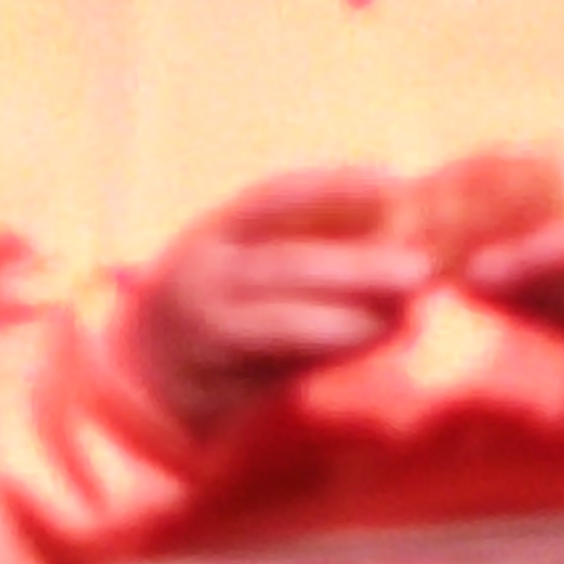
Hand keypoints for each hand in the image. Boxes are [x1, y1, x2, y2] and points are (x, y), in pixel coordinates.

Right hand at [117, 167, 436, 435]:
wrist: (144, 382)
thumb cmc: (217, 309)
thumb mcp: (246, 264)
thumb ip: (309, 248)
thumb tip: (399, 229)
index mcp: (214, 233)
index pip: (272, 198)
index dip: (332, 185)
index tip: (394, 180)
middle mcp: (203, 276)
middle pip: (282, 264)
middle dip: (356, 266)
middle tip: (420, 268)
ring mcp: (204, 332)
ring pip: (281, 324)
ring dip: (351, 319)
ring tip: (410, 315)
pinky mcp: (215, 383)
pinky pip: (280, 370)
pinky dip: (333, 357)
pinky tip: (378, 344)